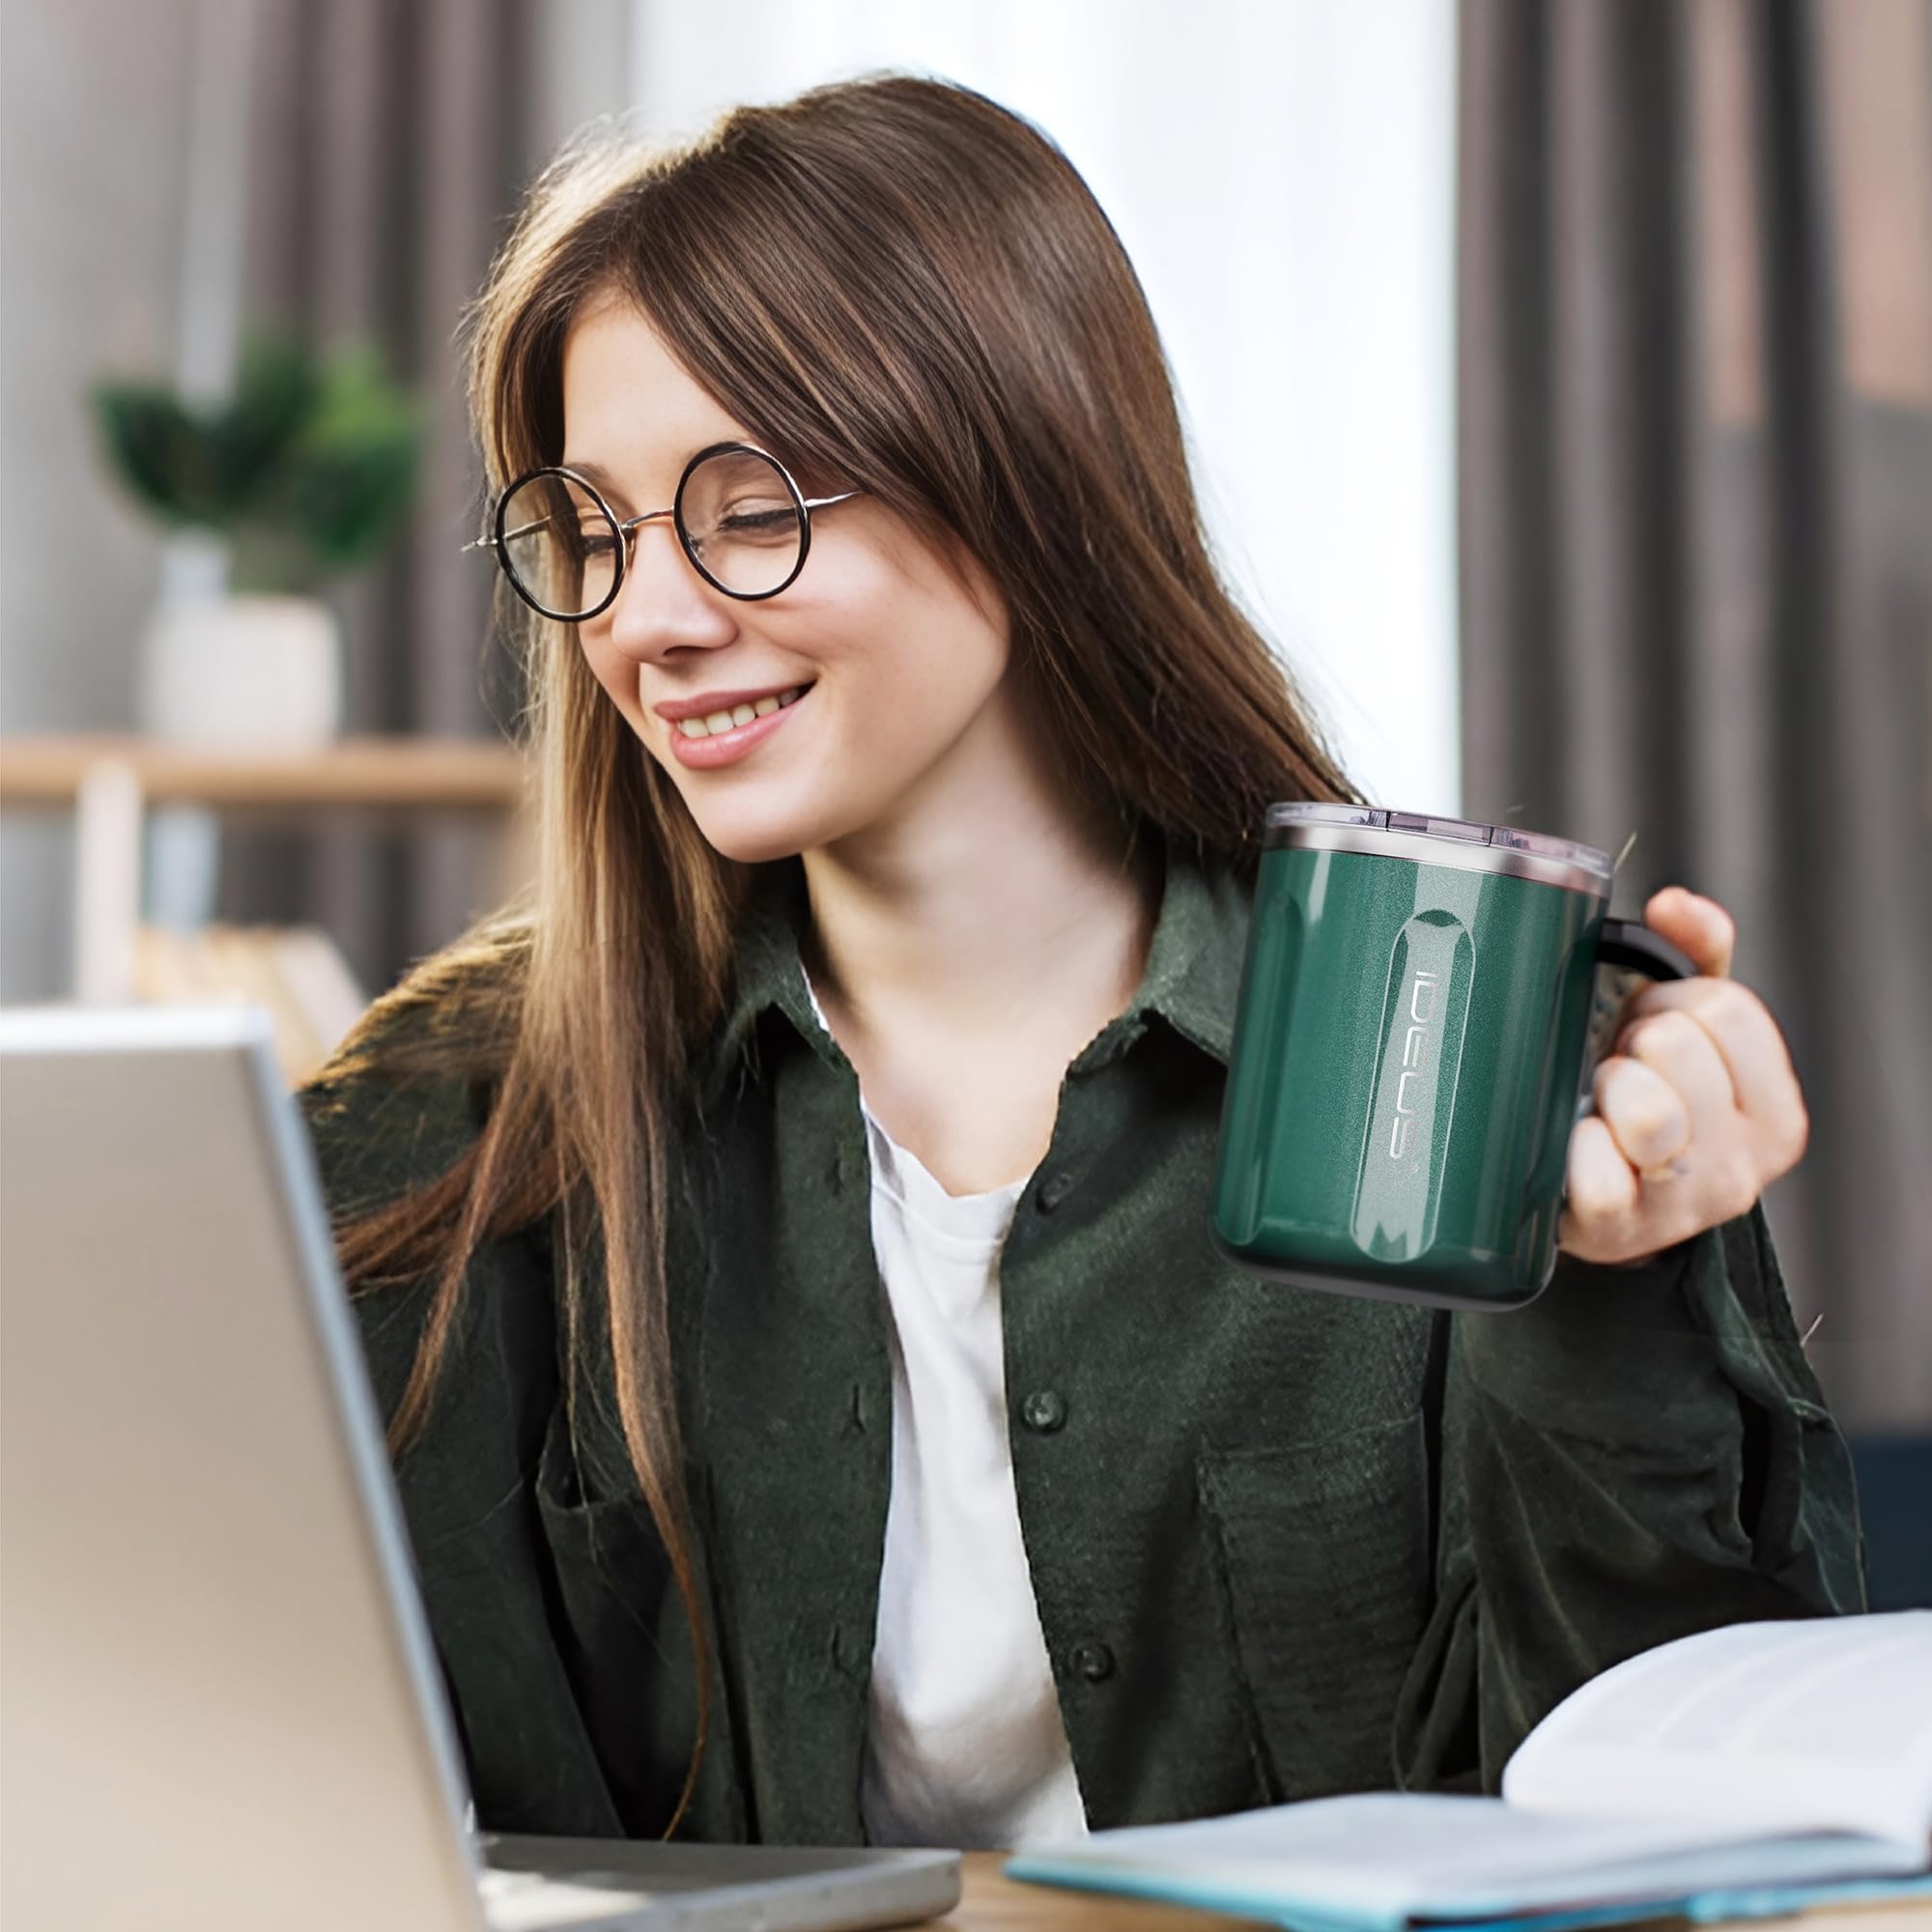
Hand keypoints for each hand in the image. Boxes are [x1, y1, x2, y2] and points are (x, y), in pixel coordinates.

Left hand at [1557, 887, 1809, 1265]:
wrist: (1597, 1206)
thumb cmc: (1644, 1100)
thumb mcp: (1684, 1029)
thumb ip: (1696, 956)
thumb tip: (1677, 904)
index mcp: (1773, 1114)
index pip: (1728, 1009)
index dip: (1671, 1000)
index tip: (1652, 1026)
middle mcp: (1741, 1166)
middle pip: (1680, 1046)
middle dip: (1634, 1041)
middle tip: (1619, 1066)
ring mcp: (1681, 1205)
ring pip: (1649, 1110)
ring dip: (1608, 1087)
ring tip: (1598, 1102)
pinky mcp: (1616, 1233)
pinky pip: (1598, 1175)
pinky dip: (1575, 1150)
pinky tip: (1573, 1146)